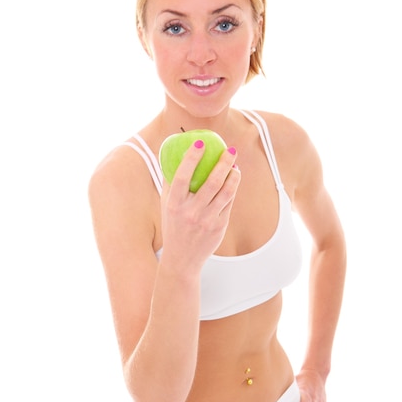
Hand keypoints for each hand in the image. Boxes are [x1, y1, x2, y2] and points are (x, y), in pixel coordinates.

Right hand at [161, 141, 240, 270]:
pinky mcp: (219, 227)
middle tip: (230, 150)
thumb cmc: (173, 226)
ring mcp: (207, 220)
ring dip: (234, 175)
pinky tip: (234, 179)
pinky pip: (229, 203)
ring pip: (226, 192)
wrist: (182, 259)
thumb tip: (173, 155)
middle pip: (212, 182)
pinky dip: (233, 188)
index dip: (192, 158)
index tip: (201, 143)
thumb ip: (170, 182)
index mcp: (175, 204)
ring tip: (235, 164)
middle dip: (223, 163)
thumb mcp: (166, 206)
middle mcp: (191, 212)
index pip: (182, 176)